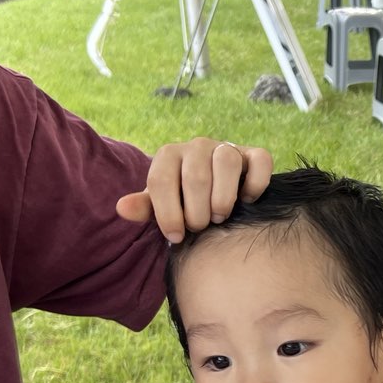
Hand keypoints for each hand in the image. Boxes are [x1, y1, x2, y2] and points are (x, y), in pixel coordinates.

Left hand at [116, 137, 273, 242]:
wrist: (214, 192)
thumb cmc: (184, 202)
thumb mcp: (162, 206)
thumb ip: (145, 208)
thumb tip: (122, 209)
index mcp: (169, 156)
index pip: (162, 180)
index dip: (168, 213)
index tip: (176, 236)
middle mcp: (197, 146)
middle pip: (196, 176)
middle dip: (197, 211)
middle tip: (200, 227)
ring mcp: (226, 147)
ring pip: (227, 162)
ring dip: (223, 197)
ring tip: (220, 216)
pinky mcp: (253, 155)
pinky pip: (260, 161)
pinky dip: (255, 184)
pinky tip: (247, 200)